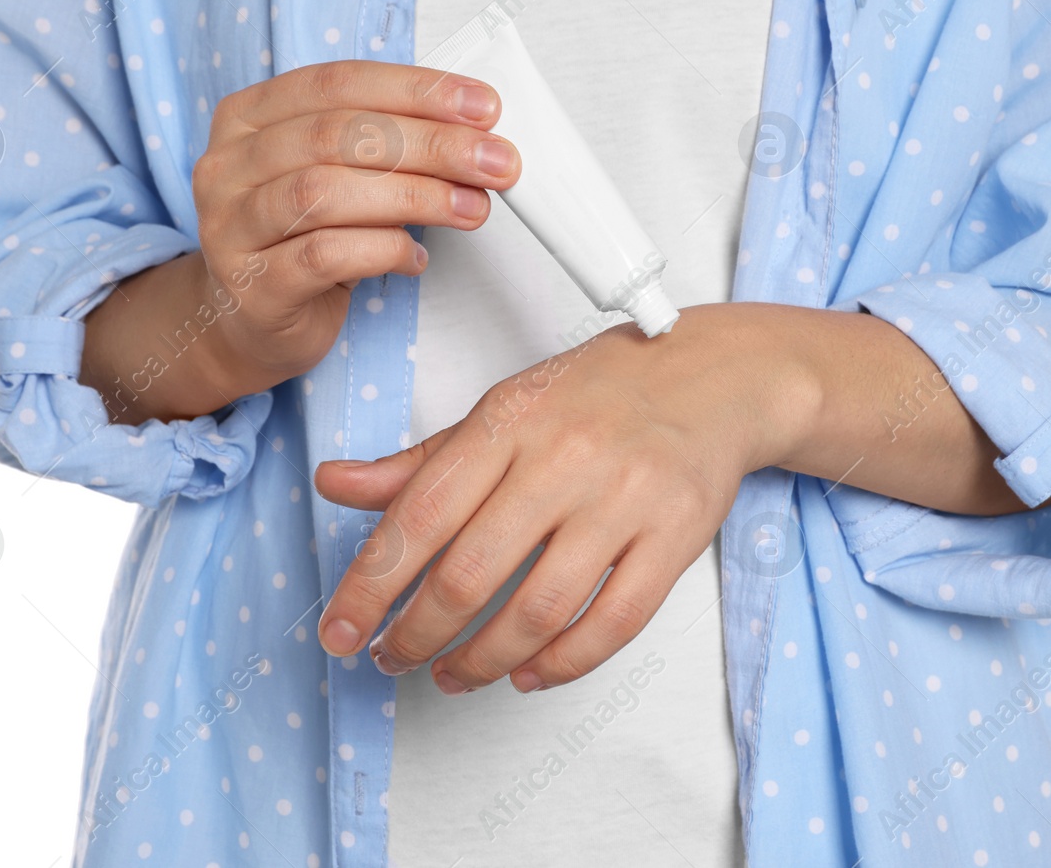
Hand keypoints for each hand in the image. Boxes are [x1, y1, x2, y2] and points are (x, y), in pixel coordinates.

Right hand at [192, 60, 519, 393]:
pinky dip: (384, 252)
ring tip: (470, 208)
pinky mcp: (251, 287)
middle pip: (337, 134)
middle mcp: (228, 165)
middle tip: (493, 162)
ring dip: (415, 197)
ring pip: (326, 192)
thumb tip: (475, 134)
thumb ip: (387, 144)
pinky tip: (416, 258)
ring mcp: (230, 227)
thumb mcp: (338, 175)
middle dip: (431, 144)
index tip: (482, 107)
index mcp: (249, 117)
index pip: (337, 83)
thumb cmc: (301, 238)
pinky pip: (324, 257)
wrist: (250, 320)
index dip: (415, 90)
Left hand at [313, 304, 810, 694]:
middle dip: (417, 634)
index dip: (371, 584)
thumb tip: (336, 484)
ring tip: (452, 674)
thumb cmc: (601, 392)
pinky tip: (528, 672)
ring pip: (538, 611)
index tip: (341, 629)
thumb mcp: (502, 408)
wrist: (715, 376)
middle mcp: (563, 460)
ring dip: (482, 660)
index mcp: (508, 423)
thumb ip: (421, 461)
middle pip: (471, 574)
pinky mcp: (674, 538)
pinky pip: (612, 624)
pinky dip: (562, 663)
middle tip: (391, 656)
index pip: (420, 516)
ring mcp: (624, 501)